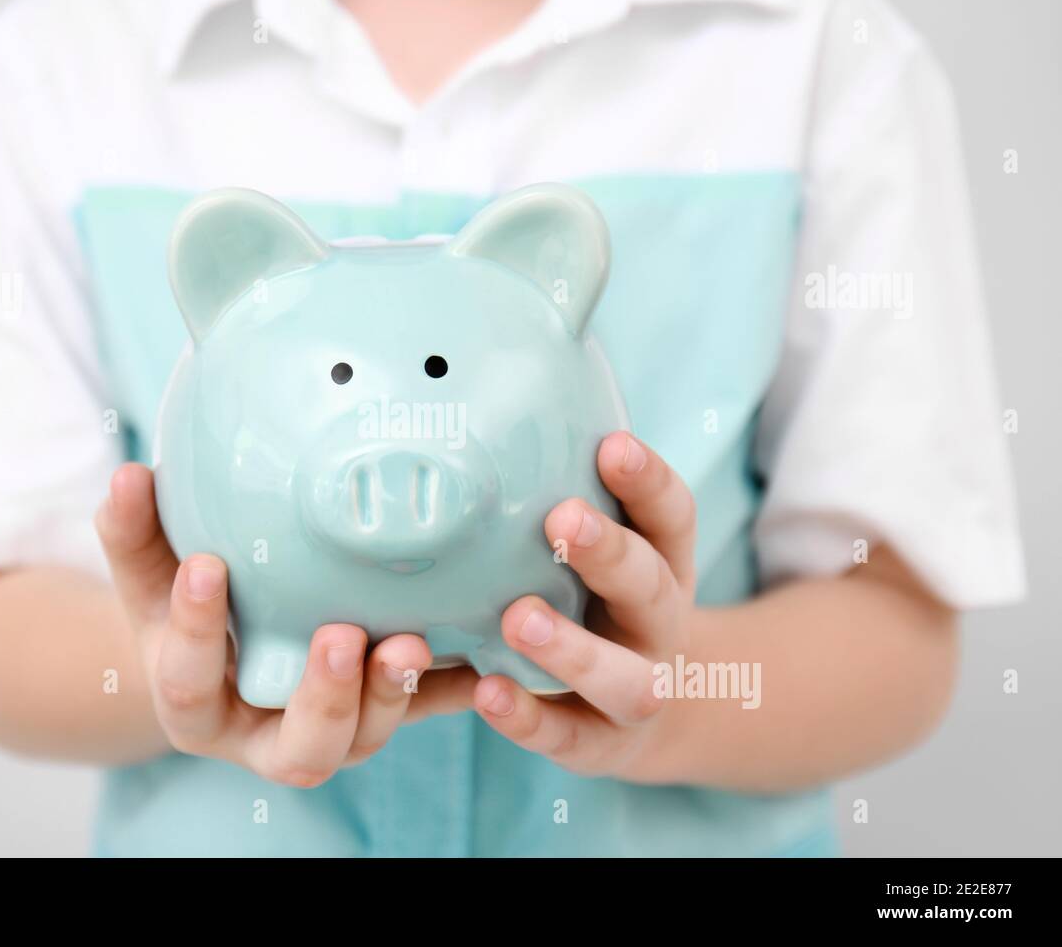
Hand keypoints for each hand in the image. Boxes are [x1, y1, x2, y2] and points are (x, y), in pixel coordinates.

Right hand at [95, 463, 461, 786]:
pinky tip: (484, 654)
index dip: (195, 631)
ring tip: (414, 643)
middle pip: (298, 748)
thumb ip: (135, 534)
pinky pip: (423, 709)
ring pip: (364, 738)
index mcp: (196, 705)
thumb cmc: (181, 609)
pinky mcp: (377, 713)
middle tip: (342, 637)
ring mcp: (329, 732)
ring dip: (394, 693)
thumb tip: (127, 475)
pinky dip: (454, 686)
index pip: (187, 683)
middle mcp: (264, 735)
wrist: (218, 657)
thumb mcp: (150, 576)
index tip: (207, 565)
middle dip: (324, 697)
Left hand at [472, 431, 696, 778]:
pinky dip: (529, 719)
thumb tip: (505, 414)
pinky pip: (568, 737)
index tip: (612, 445)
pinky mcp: (601, 743)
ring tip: (518, 618)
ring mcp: (637, 688)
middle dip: (610, 553)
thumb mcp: (609, 553)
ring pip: (623, 676)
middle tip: (562, 520)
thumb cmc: (604, 605)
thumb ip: (571, 499)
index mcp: (663, 565)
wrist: (655, 712)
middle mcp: (659, 624)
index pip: (671, 516)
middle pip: (651, 586)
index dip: (648, 480)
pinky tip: (486, 691)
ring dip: (573, 647)